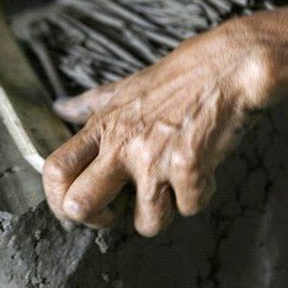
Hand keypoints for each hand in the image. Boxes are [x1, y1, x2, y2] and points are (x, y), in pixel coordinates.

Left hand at [43, 0, 287, 236]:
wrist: (232, 64)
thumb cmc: (184, 75)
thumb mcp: (128, 85)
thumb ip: (91, 104)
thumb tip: (60, 107)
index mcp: (104, 126)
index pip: (55, 169)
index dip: (57, 198)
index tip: (77, 206)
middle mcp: (122, 144)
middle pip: (79, 206)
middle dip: (99, 221)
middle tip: (121, 209)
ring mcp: (153, 157)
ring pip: (145, 223)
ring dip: (165, 211)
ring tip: (176, 183)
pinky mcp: (187, 166)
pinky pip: (190, 208)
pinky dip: (201, 195)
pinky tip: (206, 169)